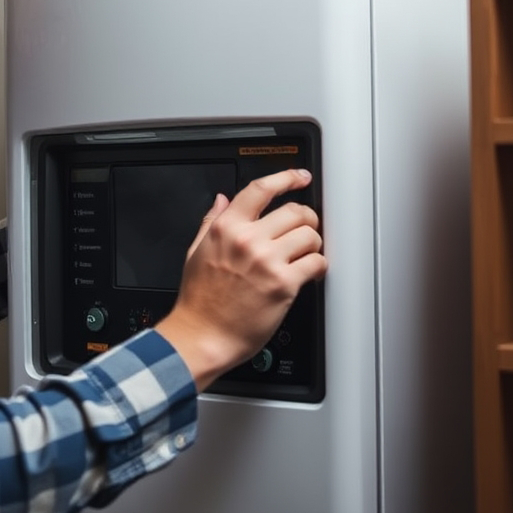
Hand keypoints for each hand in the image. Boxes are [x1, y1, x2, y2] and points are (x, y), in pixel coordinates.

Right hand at [155, 169, 326, 390]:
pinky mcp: (284, 284)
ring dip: (312, 245)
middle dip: (306, 219)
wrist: (202, 335)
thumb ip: (210, 222)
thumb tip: (221, 200)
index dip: (286, 177)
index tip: (300, 177)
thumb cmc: (199, 301)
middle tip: (304, 229)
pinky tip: (307, 273)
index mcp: (225, 228)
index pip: (261, 189)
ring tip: (303, 256)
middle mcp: (247, 240)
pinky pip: (317, 263)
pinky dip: (318, 267)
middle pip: (295, 211)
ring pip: (311, 235)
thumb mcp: (195, 252)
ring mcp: (267, 261)